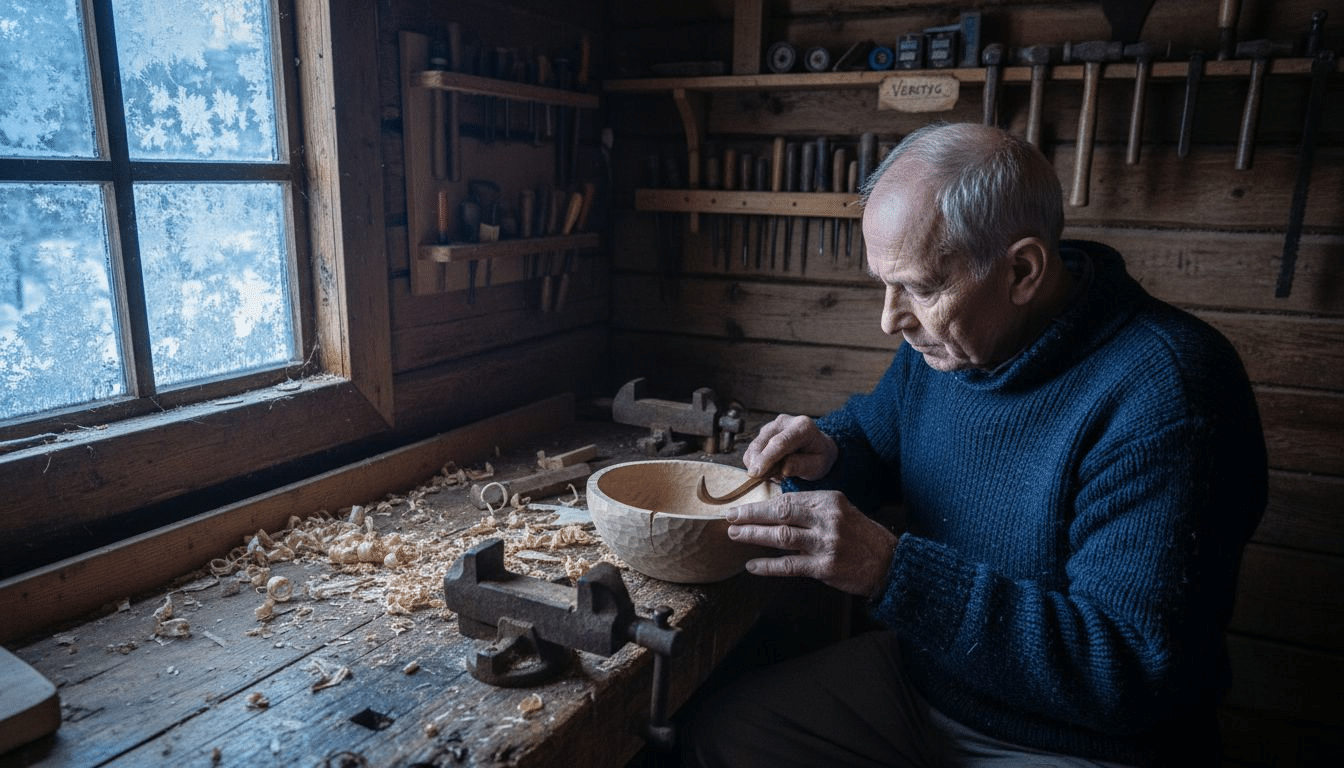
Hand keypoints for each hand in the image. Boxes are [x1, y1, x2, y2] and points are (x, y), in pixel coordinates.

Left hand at [726, 490, 898, 598]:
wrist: (889, 564)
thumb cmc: (861, 537)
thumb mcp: (840, 512)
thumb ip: (811, 510)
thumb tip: (774, 511)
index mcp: (830, 500)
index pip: (789, 498)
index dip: (762, 503)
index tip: (743, 506)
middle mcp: (828, 519)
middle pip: (781, 512)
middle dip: (751, 514)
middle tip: (730, 517)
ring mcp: (827, 543)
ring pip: (782, 536)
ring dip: (754, 535)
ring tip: (734, 535)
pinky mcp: (825, 567)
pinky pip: (790, 566)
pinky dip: (768, 566)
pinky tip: (752, 565)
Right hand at [743, 414, 838, 480]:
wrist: (818, 447)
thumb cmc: (819, 456)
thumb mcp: (818, 466)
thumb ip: (801, 466)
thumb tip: (782, 468)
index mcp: (803, 426)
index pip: (780, 442)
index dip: (767, 458)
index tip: (756, 473)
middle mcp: (784, 421)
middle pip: (762, 443)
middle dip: (759, 465)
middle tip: (773, 479)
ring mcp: (772, 425)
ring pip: (754, 447)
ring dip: (759, 465)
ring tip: (777, 473)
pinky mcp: (763, 432)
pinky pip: (752, 450)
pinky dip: (757, 463)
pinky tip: (772, 467)